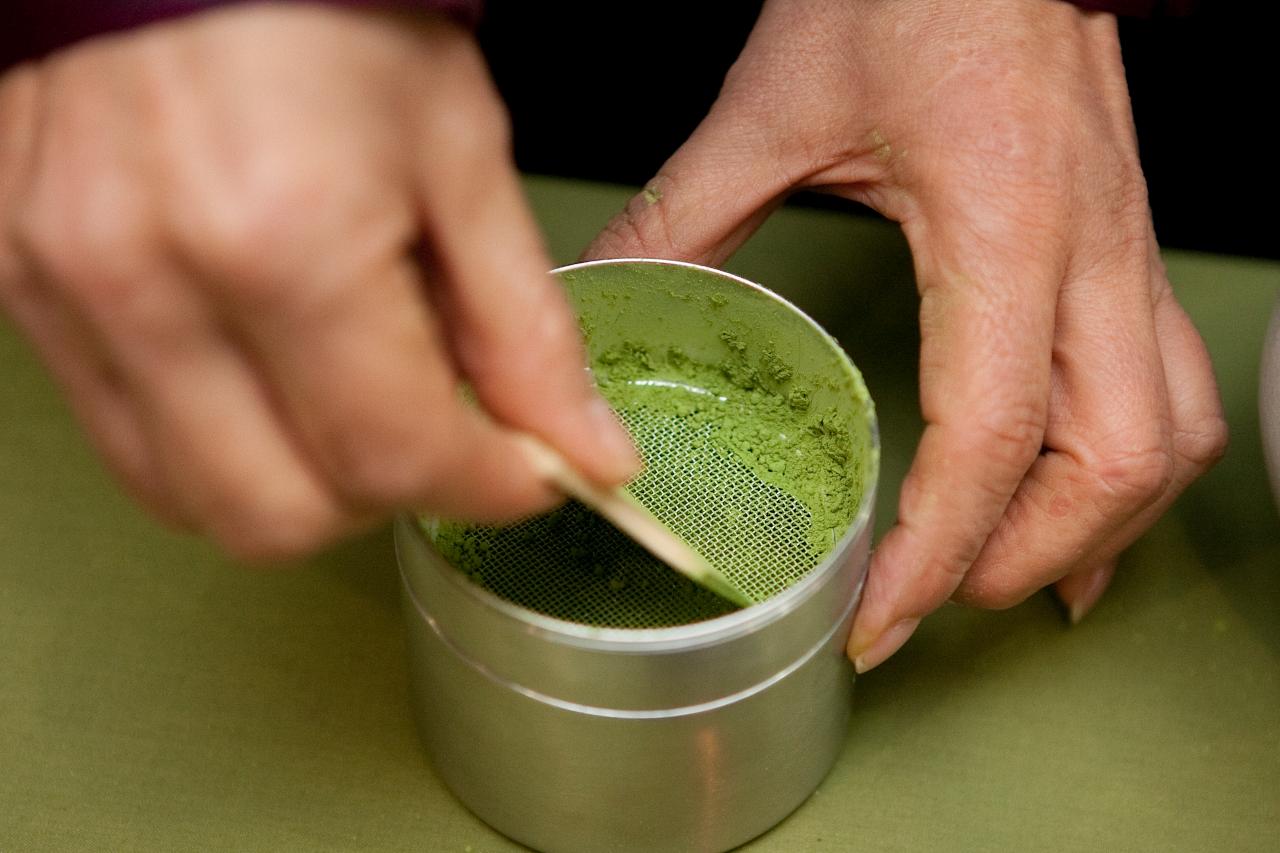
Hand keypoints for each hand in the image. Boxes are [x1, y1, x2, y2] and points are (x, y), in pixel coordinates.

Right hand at [0, 5, 637, 558]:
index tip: (535, 469)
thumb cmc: (324, 6)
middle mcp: (148, 284)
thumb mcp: (461, 152)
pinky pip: (128, 439)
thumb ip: (523, 328)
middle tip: (440, 431)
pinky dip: (219, 441)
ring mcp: (62, 292)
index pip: (396, 457)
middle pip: (284, 516)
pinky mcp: (21, 289)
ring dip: (300, 483)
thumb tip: (583, 449)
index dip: (490, 485)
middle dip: (387, 496)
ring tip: (351, 390)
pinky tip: (270, 370)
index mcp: (282, 240)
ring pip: (195, 500)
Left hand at [585, 0, 1225, 668]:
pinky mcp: (1127, 241)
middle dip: (1027, 559)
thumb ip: (684, 211)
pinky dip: (1135, 467)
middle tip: (933, 602)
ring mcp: (1126, 246)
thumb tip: (606, 293)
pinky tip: (1084, 503)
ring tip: (1011, 581)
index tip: (877, 618)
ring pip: (1171, 433)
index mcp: (999, 222)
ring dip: (1099, 526)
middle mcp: (1089, 247)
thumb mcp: (772, 102)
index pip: (989, 433)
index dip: (935, 552)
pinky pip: (1173, 383)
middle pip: (1113, 461)